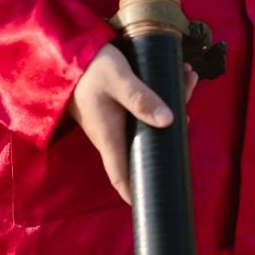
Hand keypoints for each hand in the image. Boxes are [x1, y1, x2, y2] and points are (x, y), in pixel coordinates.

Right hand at [68, 43, 197, 205]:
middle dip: (173, 130)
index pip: (122, 178)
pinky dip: (159, 94)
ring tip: (187, 77)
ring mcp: (112, 120)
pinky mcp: (114, 105)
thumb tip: (170, 121)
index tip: (156, 204)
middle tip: (189, 103)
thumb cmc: (89, 68)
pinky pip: (142, 106)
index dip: (137, 194)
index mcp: (109, 137)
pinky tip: (174, 74)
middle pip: (146, 146)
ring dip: (170, 103)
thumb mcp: (117, 79)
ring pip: (148, 122)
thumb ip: (140, 98)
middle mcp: (111, 134)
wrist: (65, 50)